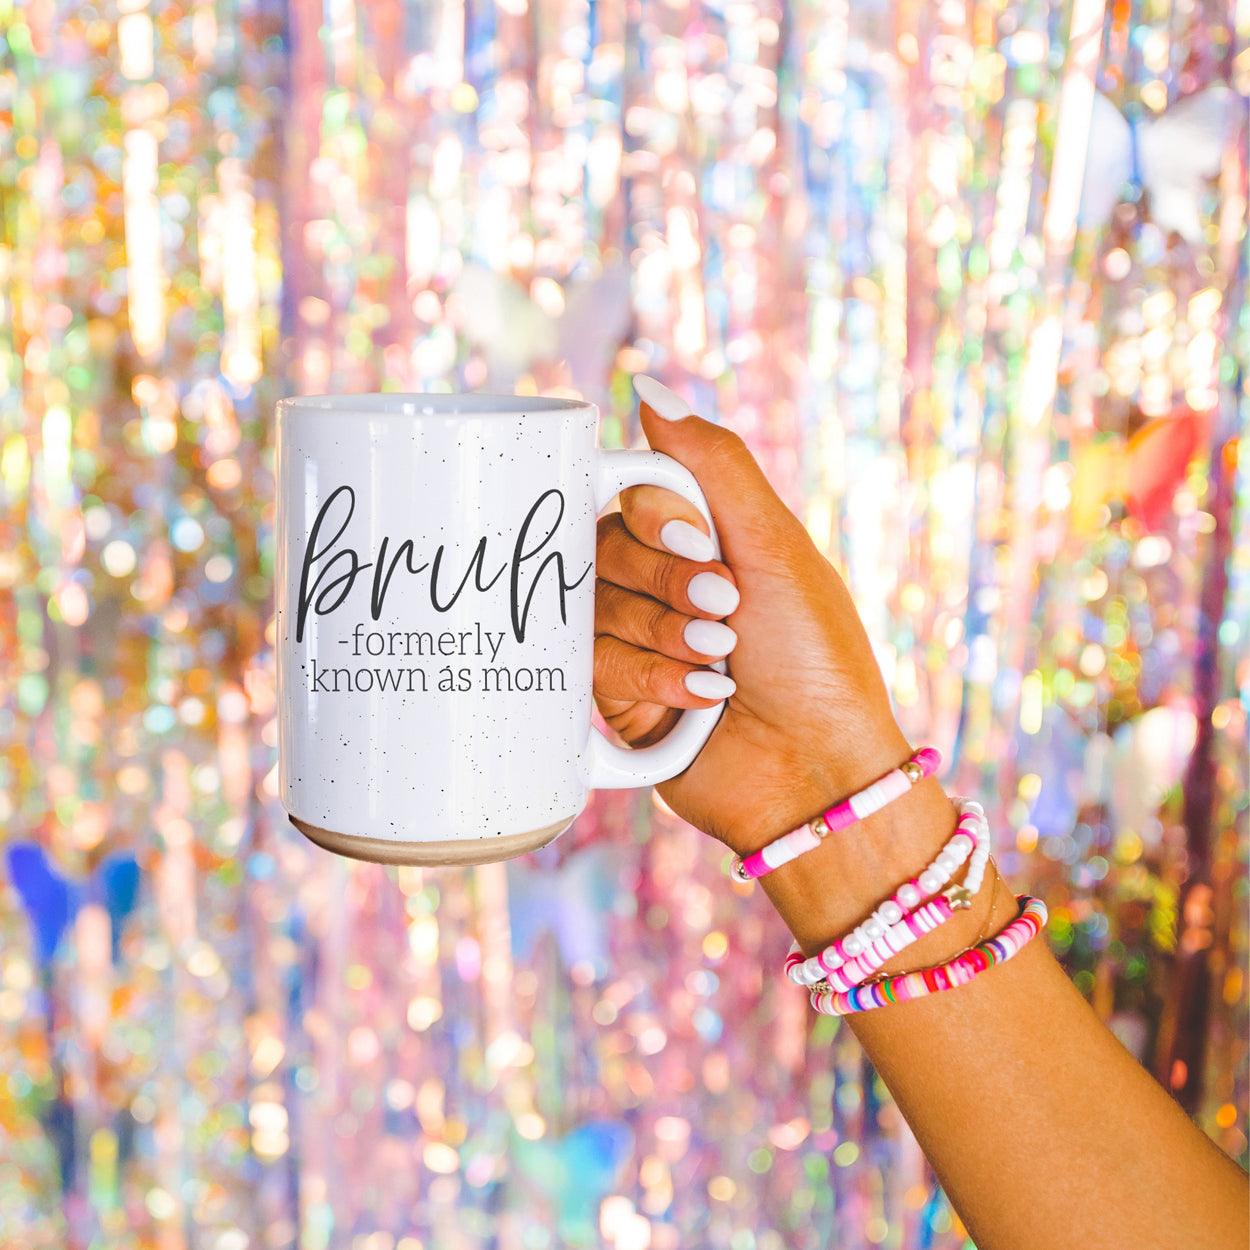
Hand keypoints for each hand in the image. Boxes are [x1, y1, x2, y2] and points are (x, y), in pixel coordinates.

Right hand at [594, 376, 915, 854]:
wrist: (816, 772)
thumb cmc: (815, 657)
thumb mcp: (776, 546)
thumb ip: (711, 463)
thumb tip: (647, 386)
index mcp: (702, 537)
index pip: (629, 492)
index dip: (654, 519)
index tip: (702, 545)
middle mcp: (660, 582)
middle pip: (603, 547)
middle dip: (667, 582)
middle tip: (725, 610)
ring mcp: (633, 638)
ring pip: (590, 606)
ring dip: (661, 633)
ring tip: (719, 660)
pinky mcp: (613, 696)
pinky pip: (588, 665)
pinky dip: (648, 678)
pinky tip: (699, 699)